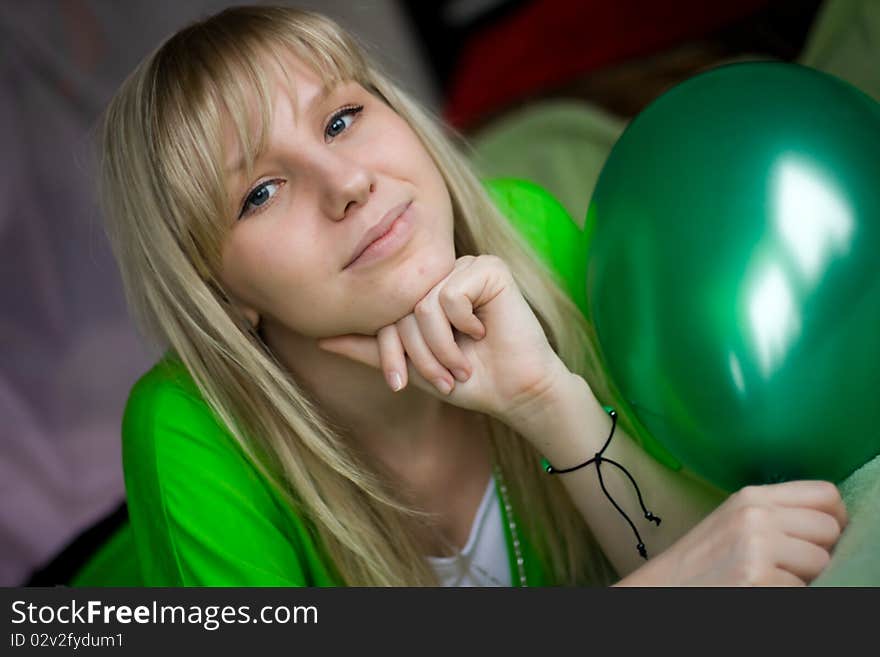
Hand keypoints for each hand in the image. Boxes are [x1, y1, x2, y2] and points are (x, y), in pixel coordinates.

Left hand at [317, 255, 565, 420]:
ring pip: (424, 303)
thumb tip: (320, 338)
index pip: (385, 312)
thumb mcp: (410, 366)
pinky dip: (462, 324)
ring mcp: (466, 268)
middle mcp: (442, 275)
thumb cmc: (467, 380)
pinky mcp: (490, 268)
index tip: (403, 382)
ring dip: (441, 345)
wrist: (514, 392)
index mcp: (423, 291)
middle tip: (445, 376)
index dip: (390, 350)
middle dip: (418, 353)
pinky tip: (484, 332)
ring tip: (462, 362)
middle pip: (402, 307)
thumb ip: (368, 349)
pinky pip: (451, 293)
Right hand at [628, 480, 847, 585]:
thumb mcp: (733, 523)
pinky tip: (760, 592)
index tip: (820, 539)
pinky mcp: (758, 578)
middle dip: (819, 553)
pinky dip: (788, 596)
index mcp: (750, 497)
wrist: (663, 590)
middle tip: (790, 567)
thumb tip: (830, 523)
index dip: (833, 519)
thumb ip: (774, 515)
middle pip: (829, 529)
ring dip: (805, 578)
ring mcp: (757, 547)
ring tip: (773, 580)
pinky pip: (803, 589)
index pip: (825, 495)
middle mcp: (755, 515)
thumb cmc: (701, 564)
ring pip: (822, 562)